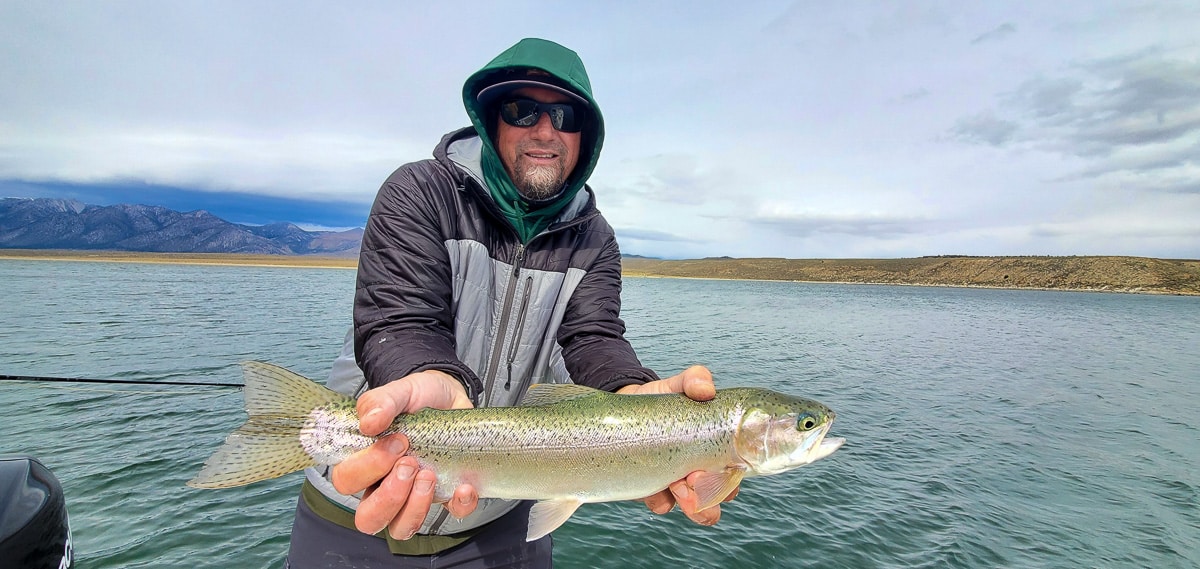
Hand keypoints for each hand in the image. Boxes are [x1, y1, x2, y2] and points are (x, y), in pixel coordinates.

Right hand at [330, 369, 477, 539]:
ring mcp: (415, 495)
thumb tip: (369, 422)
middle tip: (410, 464)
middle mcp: (384, 485)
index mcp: (365, 462)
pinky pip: (452, 515)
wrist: (449, 396)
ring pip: (401, 528)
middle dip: (389, 497)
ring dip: (415, 508)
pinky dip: (459, 506)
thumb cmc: (417, 398)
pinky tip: (464, 486)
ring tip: (430, 475)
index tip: (396, 442)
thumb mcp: (399, 392)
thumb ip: (379, 402)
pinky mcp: (447, 495)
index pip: (347, 482)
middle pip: (369, 518)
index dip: (367, 468)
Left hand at [618, 366, 738, 525]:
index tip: (716, 468)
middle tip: (692, 479)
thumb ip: (695, 379)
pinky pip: (663, 506)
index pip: (735, 474)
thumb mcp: (679, 385)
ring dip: (691, 503)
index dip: (731, 480)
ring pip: (696, 509)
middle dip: (711, 497)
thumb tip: (706, 389)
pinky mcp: (652, 490)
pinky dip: (661, 501)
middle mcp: (700, 470)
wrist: (623, 410)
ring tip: (676, 486)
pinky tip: (653, 489)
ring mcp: (677, 482)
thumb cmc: (661, 400)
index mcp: (715, 450)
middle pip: (718, 497)